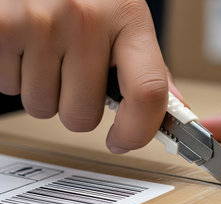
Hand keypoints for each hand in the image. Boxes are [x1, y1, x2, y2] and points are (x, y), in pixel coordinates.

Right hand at [0, 0, 171, 153]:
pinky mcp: (2, 26)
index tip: (123, 141)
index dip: (137, 131)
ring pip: (42, 107)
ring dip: (45, 91)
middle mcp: (86, 18)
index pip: (148, 92)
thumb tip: (175, 107)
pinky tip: (25, 46)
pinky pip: (9, 87)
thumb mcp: (124, 18)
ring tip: (47, 53)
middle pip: (82, 115)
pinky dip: (15, 75)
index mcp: (128, 17)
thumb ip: (148, 66)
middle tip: (73, 74)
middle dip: (76, 106)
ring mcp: (41, 22)